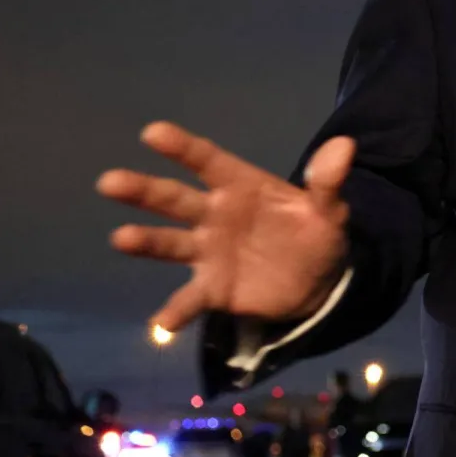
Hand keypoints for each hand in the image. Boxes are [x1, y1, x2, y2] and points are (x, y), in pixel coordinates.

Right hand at [97, 122, 354, 333]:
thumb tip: (345, 146)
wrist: (319, 280)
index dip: (182, 147)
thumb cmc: (313, 232)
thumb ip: (328, 181)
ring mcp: (208, 252)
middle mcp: (215, 215)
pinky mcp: (212, 288)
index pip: (208, 161)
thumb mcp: (328, 208)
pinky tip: (161, 323)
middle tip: (110, 182)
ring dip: (146, 242)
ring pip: (170, 244)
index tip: (152, 132)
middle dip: (143, 190)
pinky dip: (174, 311)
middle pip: (175, 200)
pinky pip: (189, 299)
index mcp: (241, 186)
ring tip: (121, 239)